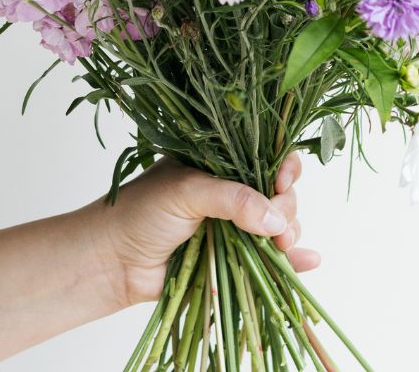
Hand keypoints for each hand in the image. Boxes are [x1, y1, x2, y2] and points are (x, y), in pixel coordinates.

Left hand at [100, 153, 319, 306]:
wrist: (111, 262)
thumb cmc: (140, 212)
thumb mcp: (187, 191)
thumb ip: (233, 199)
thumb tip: (276, 220)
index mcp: (221, 163)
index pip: (265, 156)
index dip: (282, 166)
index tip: (282, 180)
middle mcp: (232, 192)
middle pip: (280, 193)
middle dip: (286, 207)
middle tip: (277, 227)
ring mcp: (234, 226)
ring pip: (280, 226)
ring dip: (290, 235)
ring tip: (282, 248)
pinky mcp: (233, 260)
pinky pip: (270, 259)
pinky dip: (293, 262)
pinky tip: (307, 262)